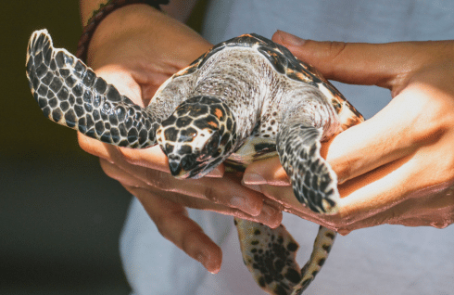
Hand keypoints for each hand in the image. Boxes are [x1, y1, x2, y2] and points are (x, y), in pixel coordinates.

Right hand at [77, 5, 281, 272]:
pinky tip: (212, 258)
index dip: (174, 164)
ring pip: (175, 198)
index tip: (214, 172)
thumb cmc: (145, 41)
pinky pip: (166, 214)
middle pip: (165, 181)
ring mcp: (130, 172)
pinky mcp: (147, 182)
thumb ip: (200, 82)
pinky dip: (190, 236)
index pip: (137, 148)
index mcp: (105, 114)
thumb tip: (252, 111)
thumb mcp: (171, 50)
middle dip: (216, 194)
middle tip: (259, 204)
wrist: (125, 45)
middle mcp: (111, 151)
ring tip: (262, 216)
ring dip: (219, 209)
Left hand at [242, 30, 453, 233]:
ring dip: (315, 210)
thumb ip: (344, 57)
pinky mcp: (441, 209)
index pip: (333, 162)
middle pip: (340, 203)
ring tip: (283, 192)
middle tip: (260, 186)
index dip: (286, 171)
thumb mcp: (411, 59)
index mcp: (417, 126)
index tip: (251, 171)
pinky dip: (348, 214)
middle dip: (292, 198)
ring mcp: (437, 197)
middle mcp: (426, 171)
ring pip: (360, 220)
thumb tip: (288, 42)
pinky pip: (383, 221)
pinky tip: (326, 198)